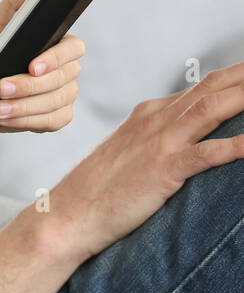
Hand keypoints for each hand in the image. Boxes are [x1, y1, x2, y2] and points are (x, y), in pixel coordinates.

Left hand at [0, 0, 83, 135]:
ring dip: (25, 107)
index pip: (72, 48)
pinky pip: (53, 121)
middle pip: (63, 78)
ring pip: (56, 102)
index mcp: (56, 43)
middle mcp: (66, 68)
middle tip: (0, 88)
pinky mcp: (55, 116)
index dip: (55, 58)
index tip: (32, 66)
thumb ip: (9, 8)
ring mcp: (63, 94)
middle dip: (29, 86)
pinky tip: (6, 119)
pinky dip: (28, 121)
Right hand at [46, 62, 243, 264]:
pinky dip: (236, 146)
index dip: (237, 77)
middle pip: (213, 88)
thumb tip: (189, 137)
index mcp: (148, 115)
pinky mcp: (162, 170)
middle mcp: (155, 121)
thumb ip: (159, 139)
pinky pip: (208, 154)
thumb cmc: (97, 192)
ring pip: (213, 109)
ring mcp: (159, 143)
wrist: (66, 215)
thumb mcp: (129, 154)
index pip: (203, 87)